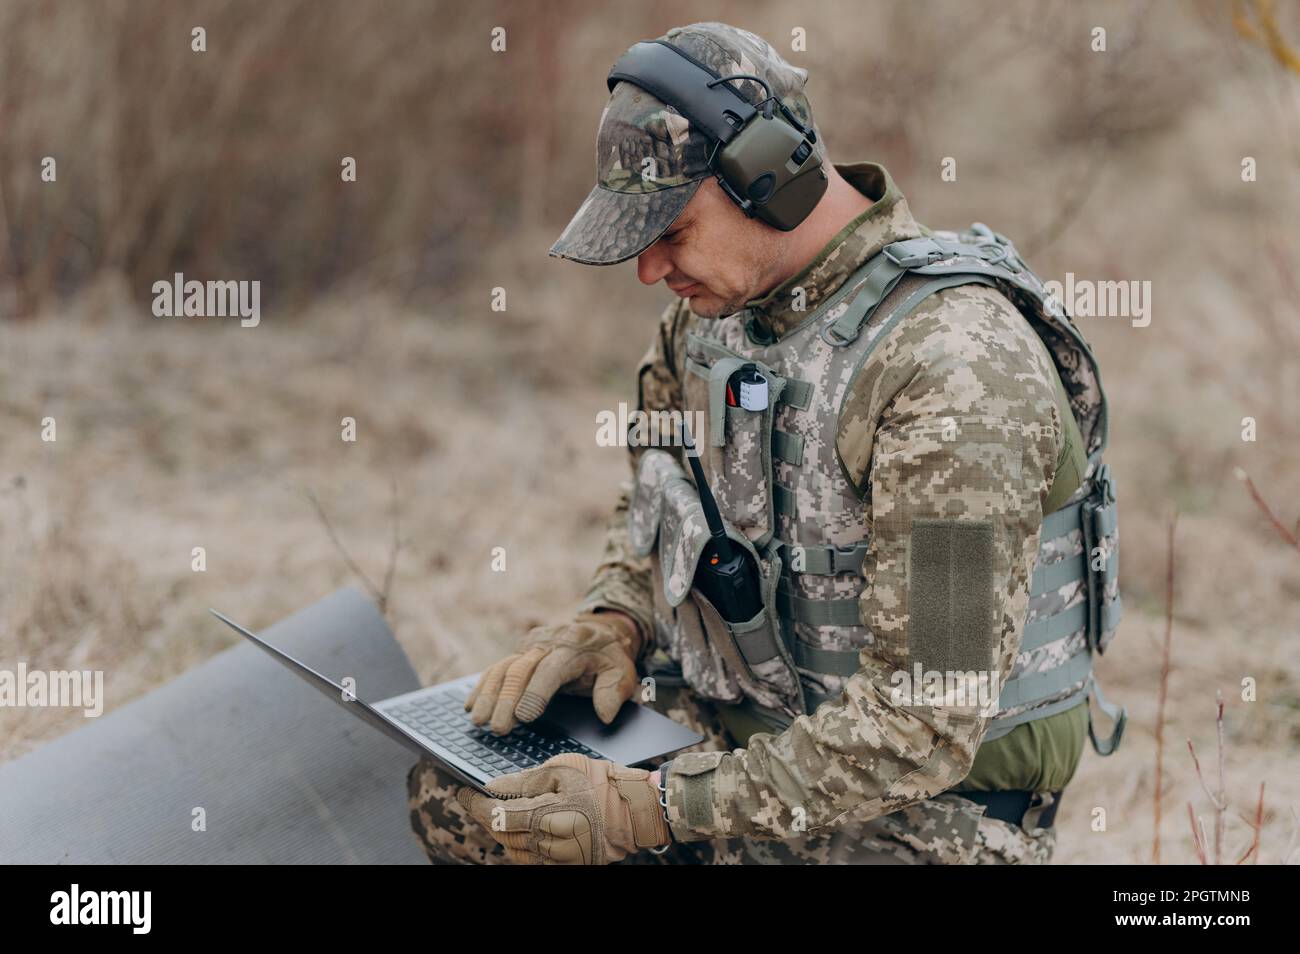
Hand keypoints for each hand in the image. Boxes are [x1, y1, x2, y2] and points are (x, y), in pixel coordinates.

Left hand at [457, 754, 668, 863]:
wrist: (635, 812)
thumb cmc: (601, 784)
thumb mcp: (563, 769)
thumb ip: (524, 780)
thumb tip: (492, 785)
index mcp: (547, 815)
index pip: (497, 816)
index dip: (475, 805)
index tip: (463, 794)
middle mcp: (549, 843)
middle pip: (502, 836)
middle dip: (488, 818)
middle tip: (480, 802)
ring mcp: (558, 860)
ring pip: (514, 852)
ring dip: (504, 834)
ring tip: (503, 816)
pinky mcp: (566, 867)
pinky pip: (532, 862)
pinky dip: (521, 849)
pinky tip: (521, 835)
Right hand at [465, 611, 641, 734]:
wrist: (599, 630)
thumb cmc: (609, 657)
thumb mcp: (622, 670)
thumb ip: (614, 691)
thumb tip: (605, 715)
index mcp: (574, 647)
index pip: (551, 670)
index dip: (536, 692)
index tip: (524, 717)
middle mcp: (547, 643)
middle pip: (520, 670)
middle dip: (506, 700)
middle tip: (497, 728)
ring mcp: (529, 646)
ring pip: (503, 668)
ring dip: (488, 695)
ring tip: (478, 721)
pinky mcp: (518, 652)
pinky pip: (496, 667)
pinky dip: (482, 686)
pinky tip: (471, 705)